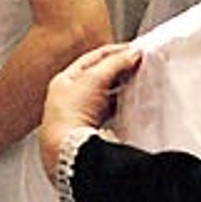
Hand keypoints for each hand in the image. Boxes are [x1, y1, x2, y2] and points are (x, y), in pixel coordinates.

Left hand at [39, 43, 141, 180]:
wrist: (71, 152)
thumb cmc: (71, 115)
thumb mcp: (95, 79)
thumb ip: (115, 63)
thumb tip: (131, 54)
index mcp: (64, 81)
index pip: (91, 59)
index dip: (113, 52)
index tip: (131, 50)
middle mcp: (68, 98)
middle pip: (98, 77)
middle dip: (117, 71)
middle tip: (136, 65)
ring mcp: (78, 116)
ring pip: (103, 96)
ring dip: (119, 90)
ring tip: (135, 83)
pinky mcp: (89, 133)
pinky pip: (108, 115)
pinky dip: (119, 108)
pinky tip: (128, 107)